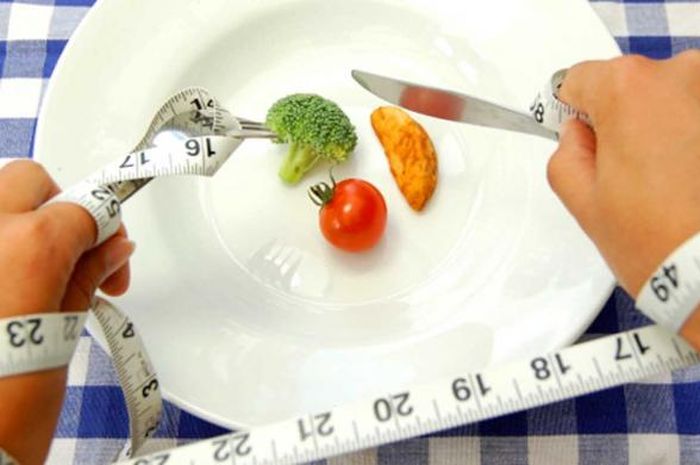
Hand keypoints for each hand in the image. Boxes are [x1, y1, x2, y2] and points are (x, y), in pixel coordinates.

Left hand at [0, 160, 133, 464]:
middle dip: (58, 208)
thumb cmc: (1, 414)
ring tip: (37, 270)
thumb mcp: (59, 338)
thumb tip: (109, 249)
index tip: (113, 253)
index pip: (83, 208)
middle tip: (76, 253)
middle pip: (28, 180)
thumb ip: (85, 279)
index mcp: (27, 248)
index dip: (106, 229)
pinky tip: (8, 283)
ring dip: (18, 222)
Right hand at [547, 51, 699, 346]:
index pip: (580, 79)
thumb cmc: (657, 240)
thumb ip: (564, 153)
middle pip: (632, 86)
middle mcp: (683, 74)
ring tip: (672, 179)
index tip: (585, 142)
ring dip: (667, 127)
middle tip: (631, 174)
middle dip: (625, 121)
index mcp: (628, 88)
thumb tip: (580, 135)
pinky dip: (695, 138)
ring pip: (674, 98)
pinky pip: (699, 117)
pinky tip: (694, 178)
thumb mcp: (581, 201)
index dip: (575, 114)